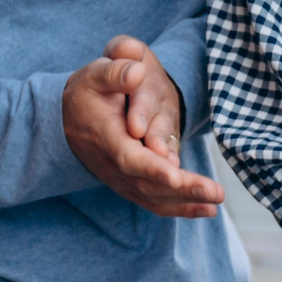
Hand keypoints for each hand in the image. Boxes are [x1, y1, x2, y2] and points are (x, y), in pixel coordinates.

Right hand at [63, 37, 222, 218]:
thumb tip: (138, 72)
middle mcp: (114, 165)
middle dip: (183, 189)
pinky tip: (207, 210)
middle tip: (214, 192)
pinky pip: (155, 202)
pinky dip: (181, 208)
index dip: (152, 167)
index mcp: (107, 138)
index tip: (175, 173)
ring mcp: (121, 179)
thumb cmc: (86, 93)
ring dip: (186, 202)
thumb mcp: (96, 75)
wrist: (65, 119)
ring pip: (155, 197)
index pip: (130, 157)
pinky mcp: (129, 185)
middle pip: (149, 183)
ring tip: (215, 202)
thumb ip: (115, 73)